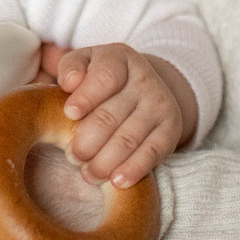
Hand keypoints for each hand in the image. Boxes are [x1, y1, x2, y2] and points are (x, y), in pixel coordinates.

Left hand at [42, 42, 191, 187]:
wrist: (145, 88)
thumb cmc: (101, 79)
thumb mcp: (86, 63)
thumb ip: (71, 68)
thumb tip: (69, 84)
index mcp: (119, 57)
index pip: (105, 76)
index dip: (86, 96)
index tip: (69, 113)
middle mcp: (144, 78)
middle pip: (111, 114)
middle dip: (87, 140)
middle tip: (72, 156)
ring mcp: (159, 104)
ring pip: (128, 138)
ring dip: (104, 161)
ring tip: (87, 174)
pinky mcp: (170, 129)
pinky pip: (152, 153)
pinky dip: (133, 169)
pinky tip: (116, 181)